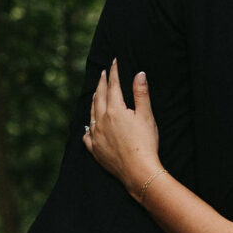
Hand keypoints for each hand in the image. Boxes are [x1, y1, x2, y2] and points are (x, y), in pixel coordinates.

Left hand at [84, 59, 164, 204]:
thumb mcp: (147, 116)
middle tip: (102, 73)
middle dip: (101, 83)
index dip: (114, 72)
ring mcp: (96, 135)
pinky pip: (86, 135)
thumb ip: (141, 93)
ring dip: (93, 101)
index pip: (113, 85)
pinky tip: (88, 126)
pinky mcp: (95, 150)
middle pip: (99, 97)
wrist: (138, 171)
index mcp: (115, 110)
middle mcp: (101, 120)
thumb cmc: (145, 143)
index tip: (114, 62)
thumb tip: (139, 73)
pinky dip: (87, 127)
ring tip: (95, 93)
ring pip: (91, 113)